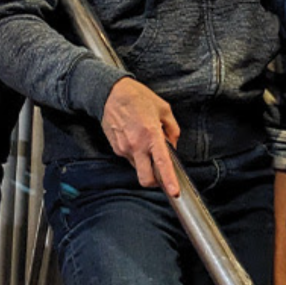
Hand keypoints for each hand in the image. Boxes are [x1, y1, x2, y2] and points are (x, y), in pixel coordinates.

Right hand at [100, 78, 181, 197]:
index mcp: (151, 135)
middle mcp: (137, 145)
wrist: (111, 93)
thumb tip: (173, 145)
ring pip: (137, 167)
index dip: (168, 180)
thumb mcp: (163, 108)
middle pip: (145, 178)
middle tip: (161, 175)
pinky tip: (136, 138)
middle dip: (155, 182)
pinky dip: (136, 153)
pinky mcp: (116, 148)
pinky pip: (129, 158)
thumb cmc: (138, 98)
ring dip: (144, 162)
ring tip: (145, 143)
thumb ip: (172, 129)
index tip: (174, 192)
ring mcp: (124, 148)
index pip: (161, 163)